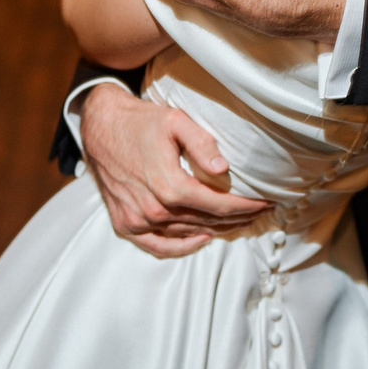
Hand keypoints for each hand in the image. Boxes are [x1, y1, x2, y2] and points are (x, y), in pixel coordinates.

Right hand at [77, 83, 269, 256]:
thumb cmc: (141, 122)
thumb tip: (224, 168)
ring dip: (215, 230)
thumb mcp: (175, 121)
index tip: (266, 203)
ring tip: (238, 221)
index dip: (246, 206)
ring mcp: (137, 220)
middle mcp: (154, 209)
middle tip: (259, 211)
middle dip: (237, 218)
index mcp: (170, 185)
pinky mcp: (125, 224)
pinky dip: (181, 247)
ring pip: (187, 233)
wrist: (101, 127)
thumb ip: (202, 143)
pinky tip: (201, 239)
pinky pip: (157, 246)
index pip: (219, 205)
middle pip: (206, 222)